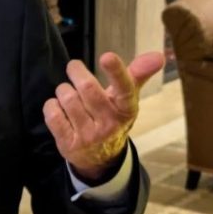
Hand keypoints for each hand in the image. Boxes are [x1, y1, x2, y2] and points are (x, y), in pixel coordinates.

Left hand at [43, 51, 163, 181]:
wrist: (100, 158)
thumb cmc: (113, 117)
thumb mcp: (127, 99)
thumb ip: (139, 74)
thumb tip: (159, 55)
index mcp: (126, 109)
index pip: (124, 89)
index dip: (116, 72)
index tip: (107, 56)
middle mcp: (110, 125)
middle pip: (88, 88)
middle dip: (77, 72)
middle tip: (74, 67)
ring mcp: (89, 136)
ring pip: (68, 99)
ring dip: (63, 89)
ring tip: (68, 92)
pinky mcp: (69, 144)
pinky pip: (53, 114)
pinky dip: (52, 105)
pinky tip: (59, 107)